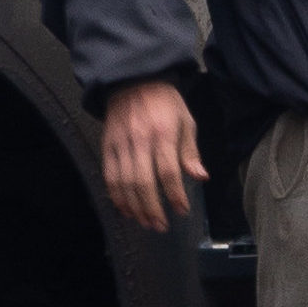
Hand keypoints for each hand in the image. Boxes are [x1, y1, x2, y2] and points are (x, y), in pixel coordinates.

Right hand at [100, 80, 205, 233]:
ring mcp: (120, 144)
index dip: (175, 195)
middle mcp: (139, 140)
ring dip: (134, 207)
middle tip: (161, 226)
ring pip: (123, 183)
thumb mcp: (186, 121)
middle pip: (143, 183)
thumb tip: (200, 177)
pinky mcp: (107, 146)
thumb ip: (190, 152)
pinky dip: (116, 196)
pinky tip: (126, 209)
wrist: (133, 80)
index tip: (182, 211)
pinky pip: (109, 176)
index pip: (168, 172)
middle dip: (152, 209)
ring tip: (145, 222)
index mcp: (162, 134)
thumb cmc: (165, 103)